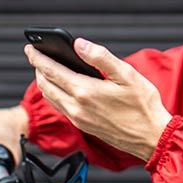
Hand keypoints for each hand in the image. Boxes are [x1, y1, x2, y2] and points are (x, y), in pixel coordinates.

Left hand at [27, 37, 171, 161]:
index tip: (30, 47)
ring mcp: (78, 119)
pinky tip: (60, 88)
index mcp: (85, 91)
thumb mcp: (127, 75)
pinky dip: (53, 94)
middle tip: (36, 55)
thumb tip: (79, 44)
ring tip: (45, 69)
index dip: (38, 57)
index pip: (51, 71)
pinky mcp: (83, 126)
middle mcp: (76, 107)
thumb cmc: (144, 106)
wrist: (151, 137)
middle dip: (37, 68)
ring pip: (50, 98)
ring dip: (44, 82)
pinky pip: (60, 108)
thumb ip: (101, 57)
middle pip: (45, 85)